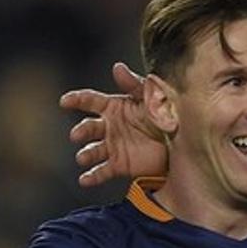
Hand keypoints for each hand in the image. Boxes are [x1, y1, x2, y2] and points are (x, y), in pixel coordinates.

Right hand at [61, 62, 167, 186]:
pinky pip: (102, 171)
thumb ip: (135, 84)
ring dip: (85, 154)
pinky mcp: (119, 164)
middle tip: (78, 134)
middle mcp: (109, 127)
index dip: (77, 100)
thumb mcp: (152, 96)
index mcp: (114, 107)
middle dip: (81, 131)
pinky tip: (85, 180)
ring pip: (92, 151)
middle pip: (89, 127)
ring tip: (83, 158)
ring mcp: (113, 146)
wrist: (181, 141)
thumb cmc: (165, 113)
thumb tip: (117, 67)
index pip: (91, 101)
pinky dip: (92, 176)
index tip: (65, 101)